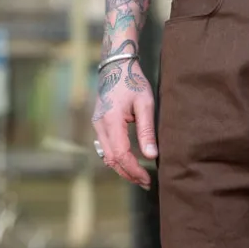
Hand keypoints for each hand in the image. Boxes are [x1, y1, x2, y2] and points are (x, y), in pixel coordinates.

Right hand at [92, 56, 156, 189]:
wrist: (116, 65)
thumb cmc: (133, 81)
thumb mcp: (145, 104)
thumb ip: (147, 131)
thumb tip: (151, 156)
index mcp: (111, 120)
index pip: (121, 154)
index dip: (134, 170)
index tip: (147, 179)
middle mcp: (100, 125)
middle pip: (112, 159)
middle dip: (128, 174)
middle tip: (145, 183)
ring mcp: (97, 125)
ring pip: (106, 156)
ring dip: (122, 169)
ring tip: (139, 177)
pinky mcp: (99, 124)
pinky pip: (105, 148)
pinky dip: (117, 159)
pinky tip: (129, 164)